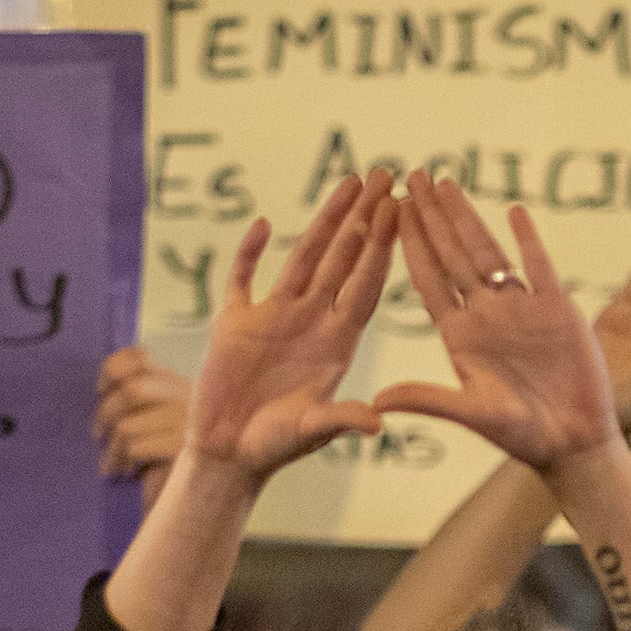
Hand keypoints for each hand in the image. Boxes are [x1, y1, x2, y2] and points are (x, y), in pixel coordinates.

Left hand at [92, 346, 189, 477]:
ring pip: (127, 425)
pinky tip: (127, 472)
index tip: (100, 389)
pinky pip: (136, 448)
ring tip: (111, 464)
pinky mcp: (185, 452)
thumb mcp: (153, 422)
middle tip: (97, 434)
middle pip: (131, 390)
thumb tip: (103, 389)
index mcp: (180, 385)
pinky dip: (123, 461)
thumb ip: (138, 400)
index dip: (113, 367)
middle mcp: (189, 398)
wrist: (196, 506)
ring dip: (112, 448)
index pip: (141, 358)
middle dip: (105, 412)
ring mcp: (190, 424)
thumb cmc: (168, 464)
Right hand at [180, 171, 398, 488]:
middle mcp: (311, 321)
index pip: (365, 284)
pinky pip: (241, 279)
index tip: (401, 210)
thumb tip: (377, 424)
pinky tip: (261, 224)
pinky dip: (247, 253)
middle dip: (364, 217)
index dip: (382, 247)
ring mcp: (273, 317)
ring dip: (325, 220)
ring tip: (349, 180)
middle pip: (343, 258)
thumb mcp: (312, 431)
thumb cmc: (275, 448)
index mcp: (337, 342)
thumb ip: (341, 419)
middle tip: (387, 175)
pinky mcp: (234, 322)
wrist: (230, 455)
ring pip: (302, 257)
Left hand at [377, 172, 618, 475]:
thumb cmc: (522, 435)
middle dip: (430, 215)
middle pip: (452, 254)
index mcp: (459, 335)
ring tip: (445, 181)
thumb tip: (377, 402)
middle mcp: (485, 315)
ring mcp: (521, 309)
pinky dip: (527, 239)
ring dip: (467, 218)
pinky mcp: (557, 309)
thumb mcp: (473, 413)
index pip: (428, 278)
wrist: (574, 441)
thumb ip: (428, 400)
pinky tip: (514, 211)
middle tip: (410, 176)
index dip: (410, 243)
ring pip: (489, 252)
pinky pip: (539, 266)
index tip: (391, 209)